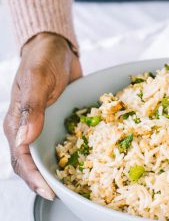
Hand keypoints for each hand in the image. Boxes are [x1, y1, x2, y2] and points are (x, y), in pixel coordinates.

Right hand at [3, 33, 81, 199]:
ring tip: (73, 183)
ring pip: (45, 153)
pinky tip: (81, 158)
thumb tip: (25, 139)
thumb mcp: (38, 78)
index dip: (33, 177)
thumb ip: (31, 107)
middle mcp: (27, 127)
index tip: (50, 191)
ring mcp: (42, 123)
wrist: (56, 47)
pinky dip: (67, 150)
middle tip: (64, 192)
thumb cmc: (43, 59)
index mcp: (16, 121)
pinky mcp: (56, 118)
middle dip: (44, 180)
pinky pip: (59, 138)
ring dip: (55, 168)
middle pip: (31, 162)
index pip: (21, 157)